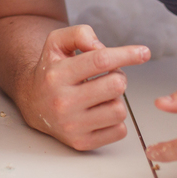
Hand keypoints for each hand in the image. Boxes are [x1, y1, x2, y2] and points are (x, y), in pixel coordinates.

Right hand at [22, 25, 149, 150]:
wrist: (33, 104)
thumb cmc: (51, 71)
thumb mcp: (56, 43)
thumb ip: (79, 34)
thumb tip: (100, 46)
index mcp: (57, 75)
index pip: (100, 60)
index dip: (126, 54)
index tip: (144, 52)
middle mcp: (62, 102)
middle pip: (116, 85)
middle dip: (118, 77)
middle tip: (107, 77)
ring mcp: (72, 125)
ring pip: (120, 110)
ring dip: (116, 100)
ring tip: (101, 96)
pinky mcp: (81, 143)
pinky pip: (119, 131)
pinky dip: (115, 120)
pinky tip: (100, 112)